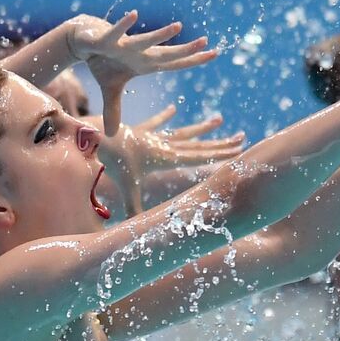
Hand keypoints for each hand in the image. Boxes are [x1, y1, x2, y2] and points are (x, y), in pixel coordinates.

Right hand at [64, 11, 217, 134]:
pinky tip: (134, 14)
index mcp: (145, 63)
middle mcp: (140, 52)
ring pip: (146, 40)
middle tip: (206, 44)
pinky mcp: (107, 39)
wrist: (83, 39)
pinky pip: (117, 32)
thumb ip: (114, 110)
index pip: (174, 63)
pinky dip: (124, 24)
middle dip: (185, 50)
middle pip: (167, 53)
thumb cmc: (102, 60)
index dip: (193, 60)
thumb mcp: (109, 89)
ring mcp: (125, 45)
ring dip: (161, 34)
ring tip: (179, 26)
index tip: (214, 54)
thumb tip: (112, 134)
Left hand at [96, 105, 244, 215]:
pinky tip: (173, 109)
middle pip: (198, 144)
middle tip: (242, 137)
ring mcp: (154, 136)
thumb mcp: (128, 187)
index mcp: (168, 158)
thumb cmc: (115, 162)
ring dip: (202, 128)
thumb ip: (134, 209)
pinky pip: (156, 123)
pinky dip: (164, 117)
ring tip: (219, 119)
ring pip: (183, 132)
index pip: (200, 157)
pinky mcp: (141, 130)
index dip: (220, 154)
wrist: (97, 137)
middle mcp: (166, 146)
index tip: (238, 150)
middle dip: (221, 143)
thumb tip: (137, 231)